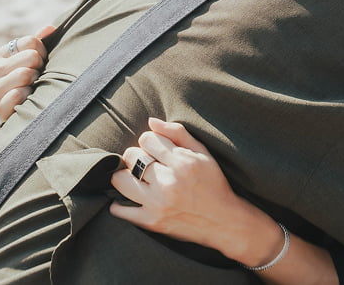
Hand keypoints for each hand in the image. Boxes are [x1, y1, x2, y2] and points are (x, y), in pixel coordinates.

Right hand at [0, 25, 54, 120]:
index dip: (42, 50)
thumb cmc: (29, 82)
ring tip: (33, 87)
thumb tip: (51, 28)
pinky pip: (18, 95)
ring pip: (24, 74)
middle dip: (40, 66)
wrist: (19, 113)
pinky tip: (27, 100)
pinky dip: (28, 97)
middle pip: (30, 57)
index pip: (30, 42)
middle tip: (37, 76)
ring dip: (35, 82)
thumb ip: (39, 43)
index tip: (42, 60)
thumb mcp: (32, 60)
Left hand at [109, 118, 284, 265]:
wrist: (224, 221)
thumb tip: (151, 121)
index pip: (147, 139)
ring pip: (120, 180)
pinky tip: (130, 198)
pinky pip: (121, 210)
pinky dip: (119, 204)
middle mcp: (168, 182)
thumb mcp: (203, 152)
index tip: (155, 148)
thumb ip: (177, 133)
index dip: (149, 141)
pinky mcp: (151, 222)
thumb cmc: (214, 183)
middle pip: (131, 156)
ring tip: (136, 178)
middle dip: (136, 156)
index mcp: (182, 162)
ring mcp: (158, 203)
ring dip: (124, 176)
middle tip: (146, 163)